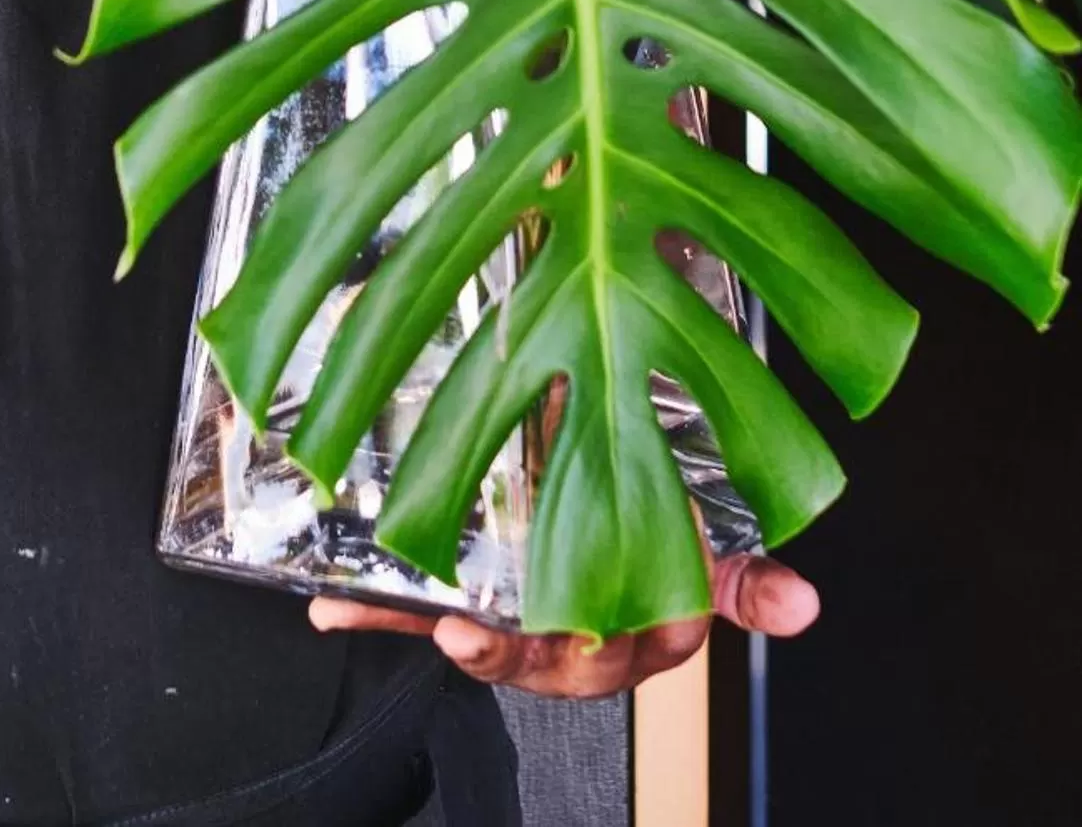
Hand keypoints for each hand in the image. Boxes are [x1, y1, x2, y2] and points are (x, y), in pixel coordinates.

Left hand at [308, 550, 818, 699]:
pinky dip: (370, 608)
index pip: (615, 659)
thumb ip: (747, 575)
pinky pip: (413, 605)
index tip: (555, 644)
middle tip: (465, 634)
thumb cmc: (665, 523)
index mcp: (634, 626)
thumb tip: (805, 602)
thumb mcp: (710, 546)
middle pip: (537, 655)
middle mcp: (569, 625)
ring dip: (419, 627)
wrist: (617, 475)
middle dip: (501, 649)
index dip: (587, 657)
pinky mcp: (459, 584)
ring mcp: (511, 604)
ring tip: (372, 611)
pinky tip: (328, 605)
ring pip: (469, 630)